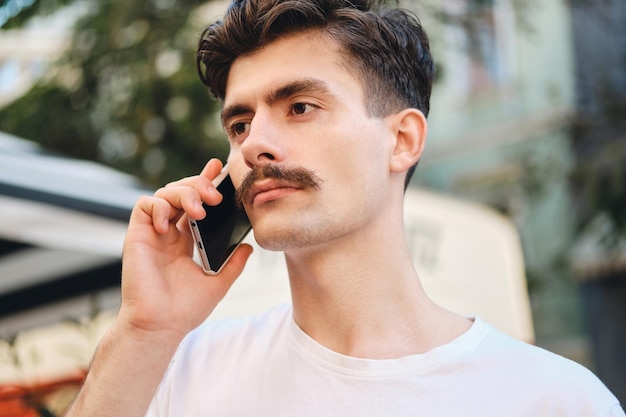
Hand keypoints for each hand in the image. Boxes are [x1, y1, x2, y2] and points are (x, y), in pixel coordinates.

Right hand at [118, 158, 252, 339]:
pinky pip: (144, 206)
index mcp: (185, 240)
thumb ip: (233, 265)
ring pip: (164, 193)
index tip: (219, 168)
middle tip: (215, 196)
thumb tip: (248, 247)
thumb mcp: (217, 283)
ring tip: (199, 210)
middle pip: (181, 192)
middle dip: (198, 185)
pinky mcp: (137, 236)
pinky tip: (170, 223)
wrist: (161, 326)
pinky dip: (159, 206)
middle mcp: (168, 233)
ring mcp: (152, 233)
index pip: (195, 203)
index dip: (205, 182)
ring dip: (184, 193)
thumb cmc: (184, 310)